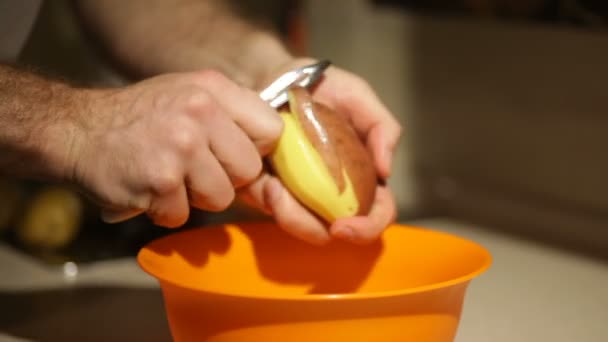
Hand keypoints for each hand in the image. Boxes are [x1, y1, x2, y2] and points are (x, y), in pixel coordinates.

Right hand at [69, 70, 282, 226]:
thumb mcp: (191, 95)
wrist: (78, 130)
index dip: (255, 150)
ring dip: (194, 198)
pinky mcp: (159, 181)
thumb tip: (274, 159)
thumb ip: (233, 117)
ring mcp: (180, 147)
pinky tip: (148, 189)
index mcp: (214, 90)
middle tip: (194, 168)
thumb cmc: (143, 117)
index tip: (232, 154)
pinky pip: (183, 215)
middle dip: (225, 178)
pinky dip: (165, 211)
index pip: (272, 130)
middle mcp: (200, 113)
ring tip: (169, 177)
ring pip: (221, 198)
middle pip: (248, 170)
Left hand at [241, 58, 401, 244]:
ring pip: (297, 226)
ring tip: (273, 186)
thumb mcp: (356, 95)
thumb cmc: (320, 86)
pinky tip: (264, 178)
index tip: (343, 226)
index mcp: (363, 176)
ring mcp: (300, 194)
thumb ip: (381, 125)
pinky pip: (269, 208)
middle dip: (311, 228)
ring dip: (286, 214)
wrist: (273, 74)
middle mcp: (333, 192)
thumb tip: (386, 171)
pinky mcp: (269, 190)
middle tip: (293, 205)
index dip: (366, 228)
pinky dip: (266, 198)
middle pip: (332, 232)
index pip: (377, 214)